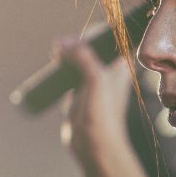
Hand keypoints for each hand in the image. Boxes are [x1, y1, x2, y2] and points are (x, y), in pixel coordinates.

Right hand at [55, 35, 135, 163]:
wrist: (94, 144)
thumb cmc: (102, 114)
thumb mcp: (95, 79)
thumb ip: (83, 57)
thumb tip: (62, 42)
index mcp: (120, 64)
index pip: (111, 35)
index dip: (94, 32)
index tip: (80, 40)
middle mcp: (109, 69)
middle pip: (91, 43)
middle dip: (76, 42)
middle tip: (63, 50)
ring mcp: (93, 79)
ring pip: (78, 56)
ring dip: (66, 53)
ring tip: (57, 56)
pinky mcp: (79, 89)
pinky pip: (69, 70)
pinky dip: (61, 66)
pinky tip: (55, 66)